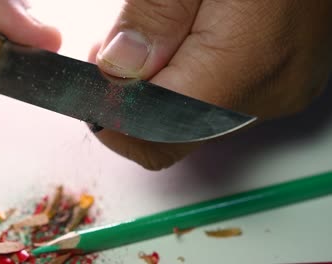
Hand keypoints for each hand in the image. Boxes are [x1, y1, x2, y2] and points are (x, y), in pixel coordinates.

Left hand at [90, 0, 331, 169]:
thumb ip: (154, 16)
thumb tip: (117, 70)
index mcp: (246, 63)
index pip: (159, 132)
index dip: (116, 120)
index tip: (91, 88)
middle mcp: (267, 93)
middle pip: (174, 137)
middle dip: (132, 108)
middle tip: (113, 59)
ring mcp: (279, 91)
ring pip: (194, 125)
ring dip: (158, 97)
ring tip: (148, 45)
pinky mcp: (281, 82)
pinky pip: (218, 106)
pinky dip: (187, 88)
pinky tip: (181, 49)